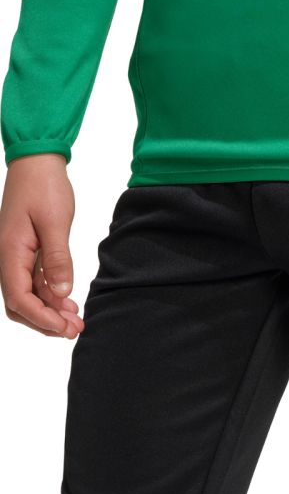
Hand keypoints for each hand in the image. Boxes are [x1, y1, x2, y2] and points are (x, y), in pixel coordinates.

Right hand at [0, 154, 82, 337]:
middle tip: (75, 330)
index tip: (64, 329)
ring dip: (49, 310)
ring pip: (27, 294)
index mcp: (10, 253)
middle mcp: (8, 258)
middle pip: (20, 304)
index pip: (19, 299)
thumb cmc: (44, 188)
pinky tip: (68, 301)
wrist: (37, 164)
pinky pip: (34, 280)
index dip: (41, 319)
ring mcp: (16, 255)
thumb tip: (61, 293)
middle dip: (45, 321)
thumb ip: (57, 258)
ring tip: (75, 320)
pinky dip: (50, 294)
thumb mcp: (54, 222)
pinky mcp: (27, 250)